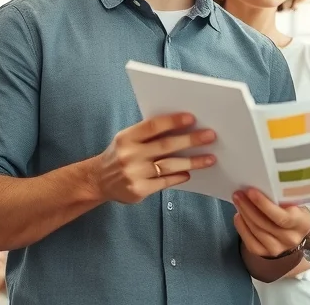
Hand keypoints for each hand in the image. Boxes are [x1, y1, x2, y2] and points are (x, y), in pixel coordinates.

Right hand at [92, 113, 216, 203]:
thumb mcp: (127, 139)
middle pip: (166, 145)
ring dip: (192, 161)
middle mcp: (129, 155)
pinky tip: (189, 173)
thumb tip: (183, 126)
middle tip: (211, 136)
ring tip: (210, 158)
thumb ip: (148, 134)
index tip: (192, 118)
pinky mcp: (139, 190)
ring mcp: (134, 174)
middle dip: (191, 140)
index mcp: (126, 137)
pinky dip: (179, 177)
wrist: (98, 181)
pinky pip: (165, 182)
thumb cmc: (120, 155)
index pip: (153, 126)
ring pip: (170, 165)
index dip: (173, 121)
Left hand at [232, 188, 309, 257]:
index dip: (264, 205)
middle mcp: (291, 238)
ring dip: (244, 214)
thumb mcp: (296, 203)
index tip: (251, 191)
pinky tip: (238, 216)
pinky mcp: (266, 254)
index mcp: (302, 223)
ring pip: (256, 231)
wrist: (297, 232)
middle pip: (265, 224)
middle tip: (239, 193)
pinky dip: (242, 228)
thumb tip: (259, 186)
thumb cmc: (295, 211)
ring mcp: (278, 249)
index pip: (282, 217)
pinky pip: (250, 242)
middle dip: (249, 207)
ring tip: (238, 200)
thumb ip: (283, 198)